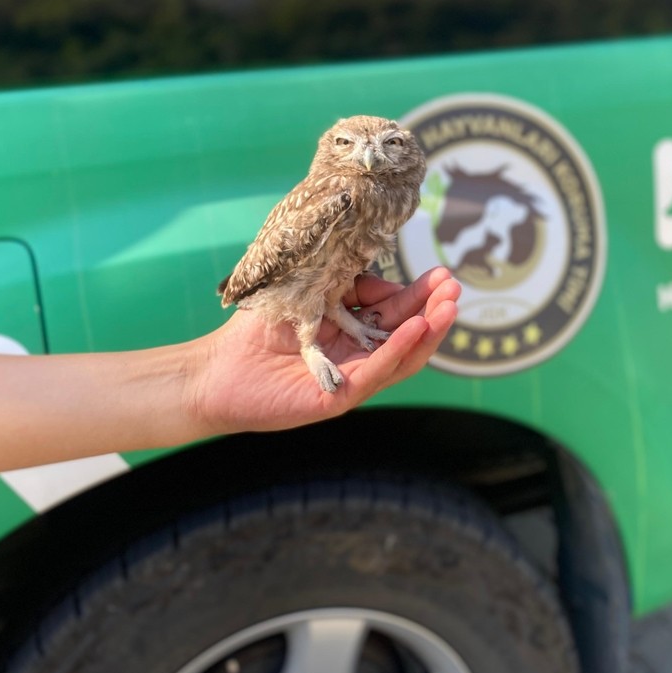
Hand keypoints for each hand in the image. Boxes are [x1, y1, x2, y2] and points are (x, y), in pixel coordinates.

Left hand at [187, 267, 459, 433]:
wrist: (215, 369)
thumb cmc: (257, 331)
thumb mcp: (309, 294)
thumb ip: (345, 286)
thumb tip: (386, 279)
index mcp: (353, 334)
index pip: (395, 314)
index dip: (419, 295)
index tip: (441, 275)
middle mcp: (358, 359)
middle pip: (407, 335)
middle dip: (434, 310)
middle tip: (455, 288)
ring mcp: (352, 379)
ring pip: (402, 357)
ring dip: (428, 331)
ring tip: (449, 307)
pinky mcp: (339, 397)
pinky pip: (377, 372)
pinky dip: (399, 349)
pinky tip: (419, 328)